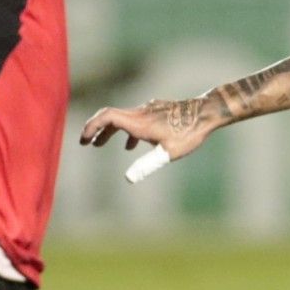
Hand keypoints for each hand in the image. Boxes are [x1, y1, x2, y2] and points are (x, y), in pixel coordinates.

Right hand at [79, 97, 216, 162]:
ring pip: (123, 119)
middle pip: (110, 117)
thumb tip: (128, 179)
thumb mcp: (168, 153)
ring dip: (110, 132)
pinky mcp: (156, 111)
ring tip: (100, 145)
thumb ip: (147, 165)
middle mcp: (141, 113)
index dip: (92, 126)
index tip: (83, 140)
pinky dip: (127, 131)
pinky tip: (132, 145)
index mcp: (139, 122)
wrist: (206, 113)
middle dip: (95, 130)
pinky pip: (135, 120)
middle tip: (84, 143)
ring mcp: (148, 110)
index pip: (107, 117)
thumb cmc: (189, 133)